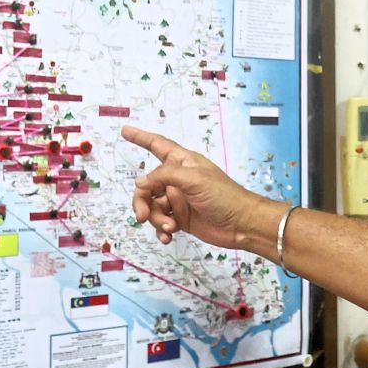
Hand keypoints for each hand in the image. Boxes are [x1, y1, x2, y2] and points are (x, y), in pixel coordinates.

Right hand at [124, 125, 269, 248]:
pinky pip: (161, 222)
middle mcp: (178, 180)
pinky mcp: (181, 218)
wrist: (242, 224)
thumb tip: (140, 181)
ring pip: (152, 206)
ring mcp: (179, 200)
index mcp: (183, 163)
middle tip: (143, 216)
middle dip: (142, 200)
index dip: (141, 138)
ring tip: (169, 226)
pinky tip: (168, 236)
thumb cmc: (225, 196)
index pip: (158, 146)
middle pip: (147, 185)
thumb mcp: (194, 180)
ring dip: (156, 218)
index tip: (125, 131)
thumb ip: (164, 177)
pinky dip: (161, 230)